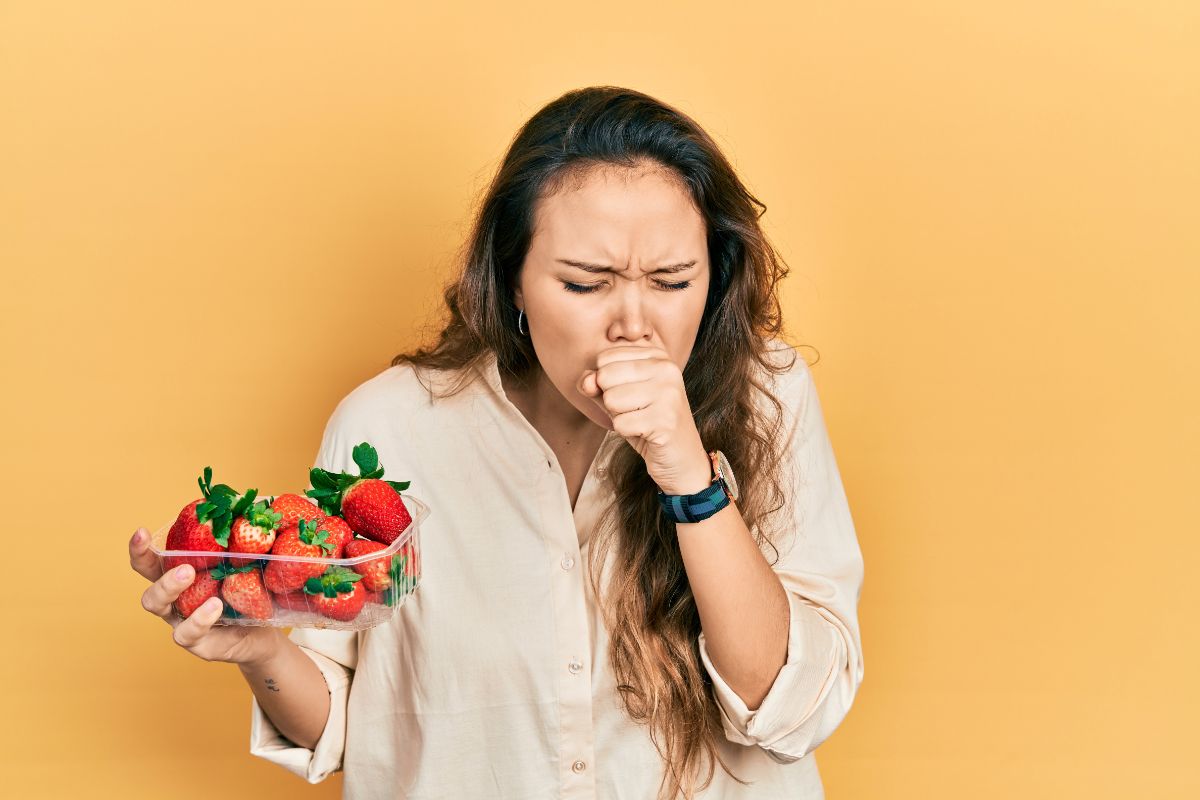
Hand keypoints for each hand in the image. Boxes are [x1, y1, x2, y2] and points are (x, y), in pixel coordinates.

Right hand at [129, 527, 280, 666]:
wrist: (265, 632)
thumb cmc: (250, 593)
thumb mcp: (247, 564)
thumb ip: (243, 538)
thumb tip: (254, 501)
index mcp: (180, 578)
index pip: (150, 564)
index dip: (139, 550)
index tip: (140, 532)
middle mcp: (175, 602)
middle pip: (149, 589)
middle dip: (160, 575)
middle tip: (185, 566)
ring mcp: (182, 623)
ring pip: (158, 608)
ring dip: (170, 590)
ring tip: (191, 576)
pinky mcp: (199, 644)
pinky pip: (187, 634)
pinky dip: (198, 619)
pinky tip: (215, 606)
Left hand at [577, 345, 712, 494]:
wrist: (681, 457)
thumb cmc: (646, 422)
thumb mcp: (618, 397)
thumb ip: (596, 384)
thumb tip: (586, 382)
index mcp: (657, 355)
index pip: (604, 358)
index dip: (607, 383)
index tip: (632, 394)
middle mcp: (666, 368)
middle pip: (605, 376)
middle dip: (611, 400)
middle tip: (636, 411)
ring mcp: (669, 393)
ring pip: (611, 399)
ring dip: (619, 417)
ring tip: (641, 421)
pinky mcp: (665, 420)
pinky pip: (620, 424)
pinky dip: (626, 433)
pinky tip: (646, 433)